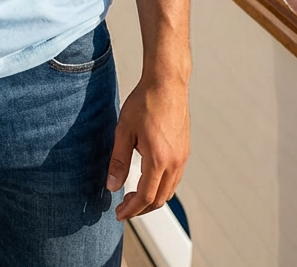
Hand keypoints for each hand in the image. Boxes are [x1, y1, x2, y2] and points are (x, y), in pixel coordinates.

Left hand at [106, 76, 189, 219]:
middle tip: (124, 209)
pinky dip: (162, 187)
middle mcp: (175, 162)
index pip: (146, 197)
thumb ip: (118, 161)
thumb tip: (112, 187)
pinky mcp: (185, 150)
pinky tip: (148, 180)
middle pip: (160, 199)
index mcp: (159, 159)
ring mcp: (183, 157)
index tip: (119, 214)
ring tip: (134, 197)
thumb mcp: (124, 131)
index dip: (131, 209)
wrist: (166, 83)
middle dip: (141, 209)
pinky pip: (175, 178)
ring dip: (153, 199)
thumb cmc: (145, 102)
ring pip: (170, 190)